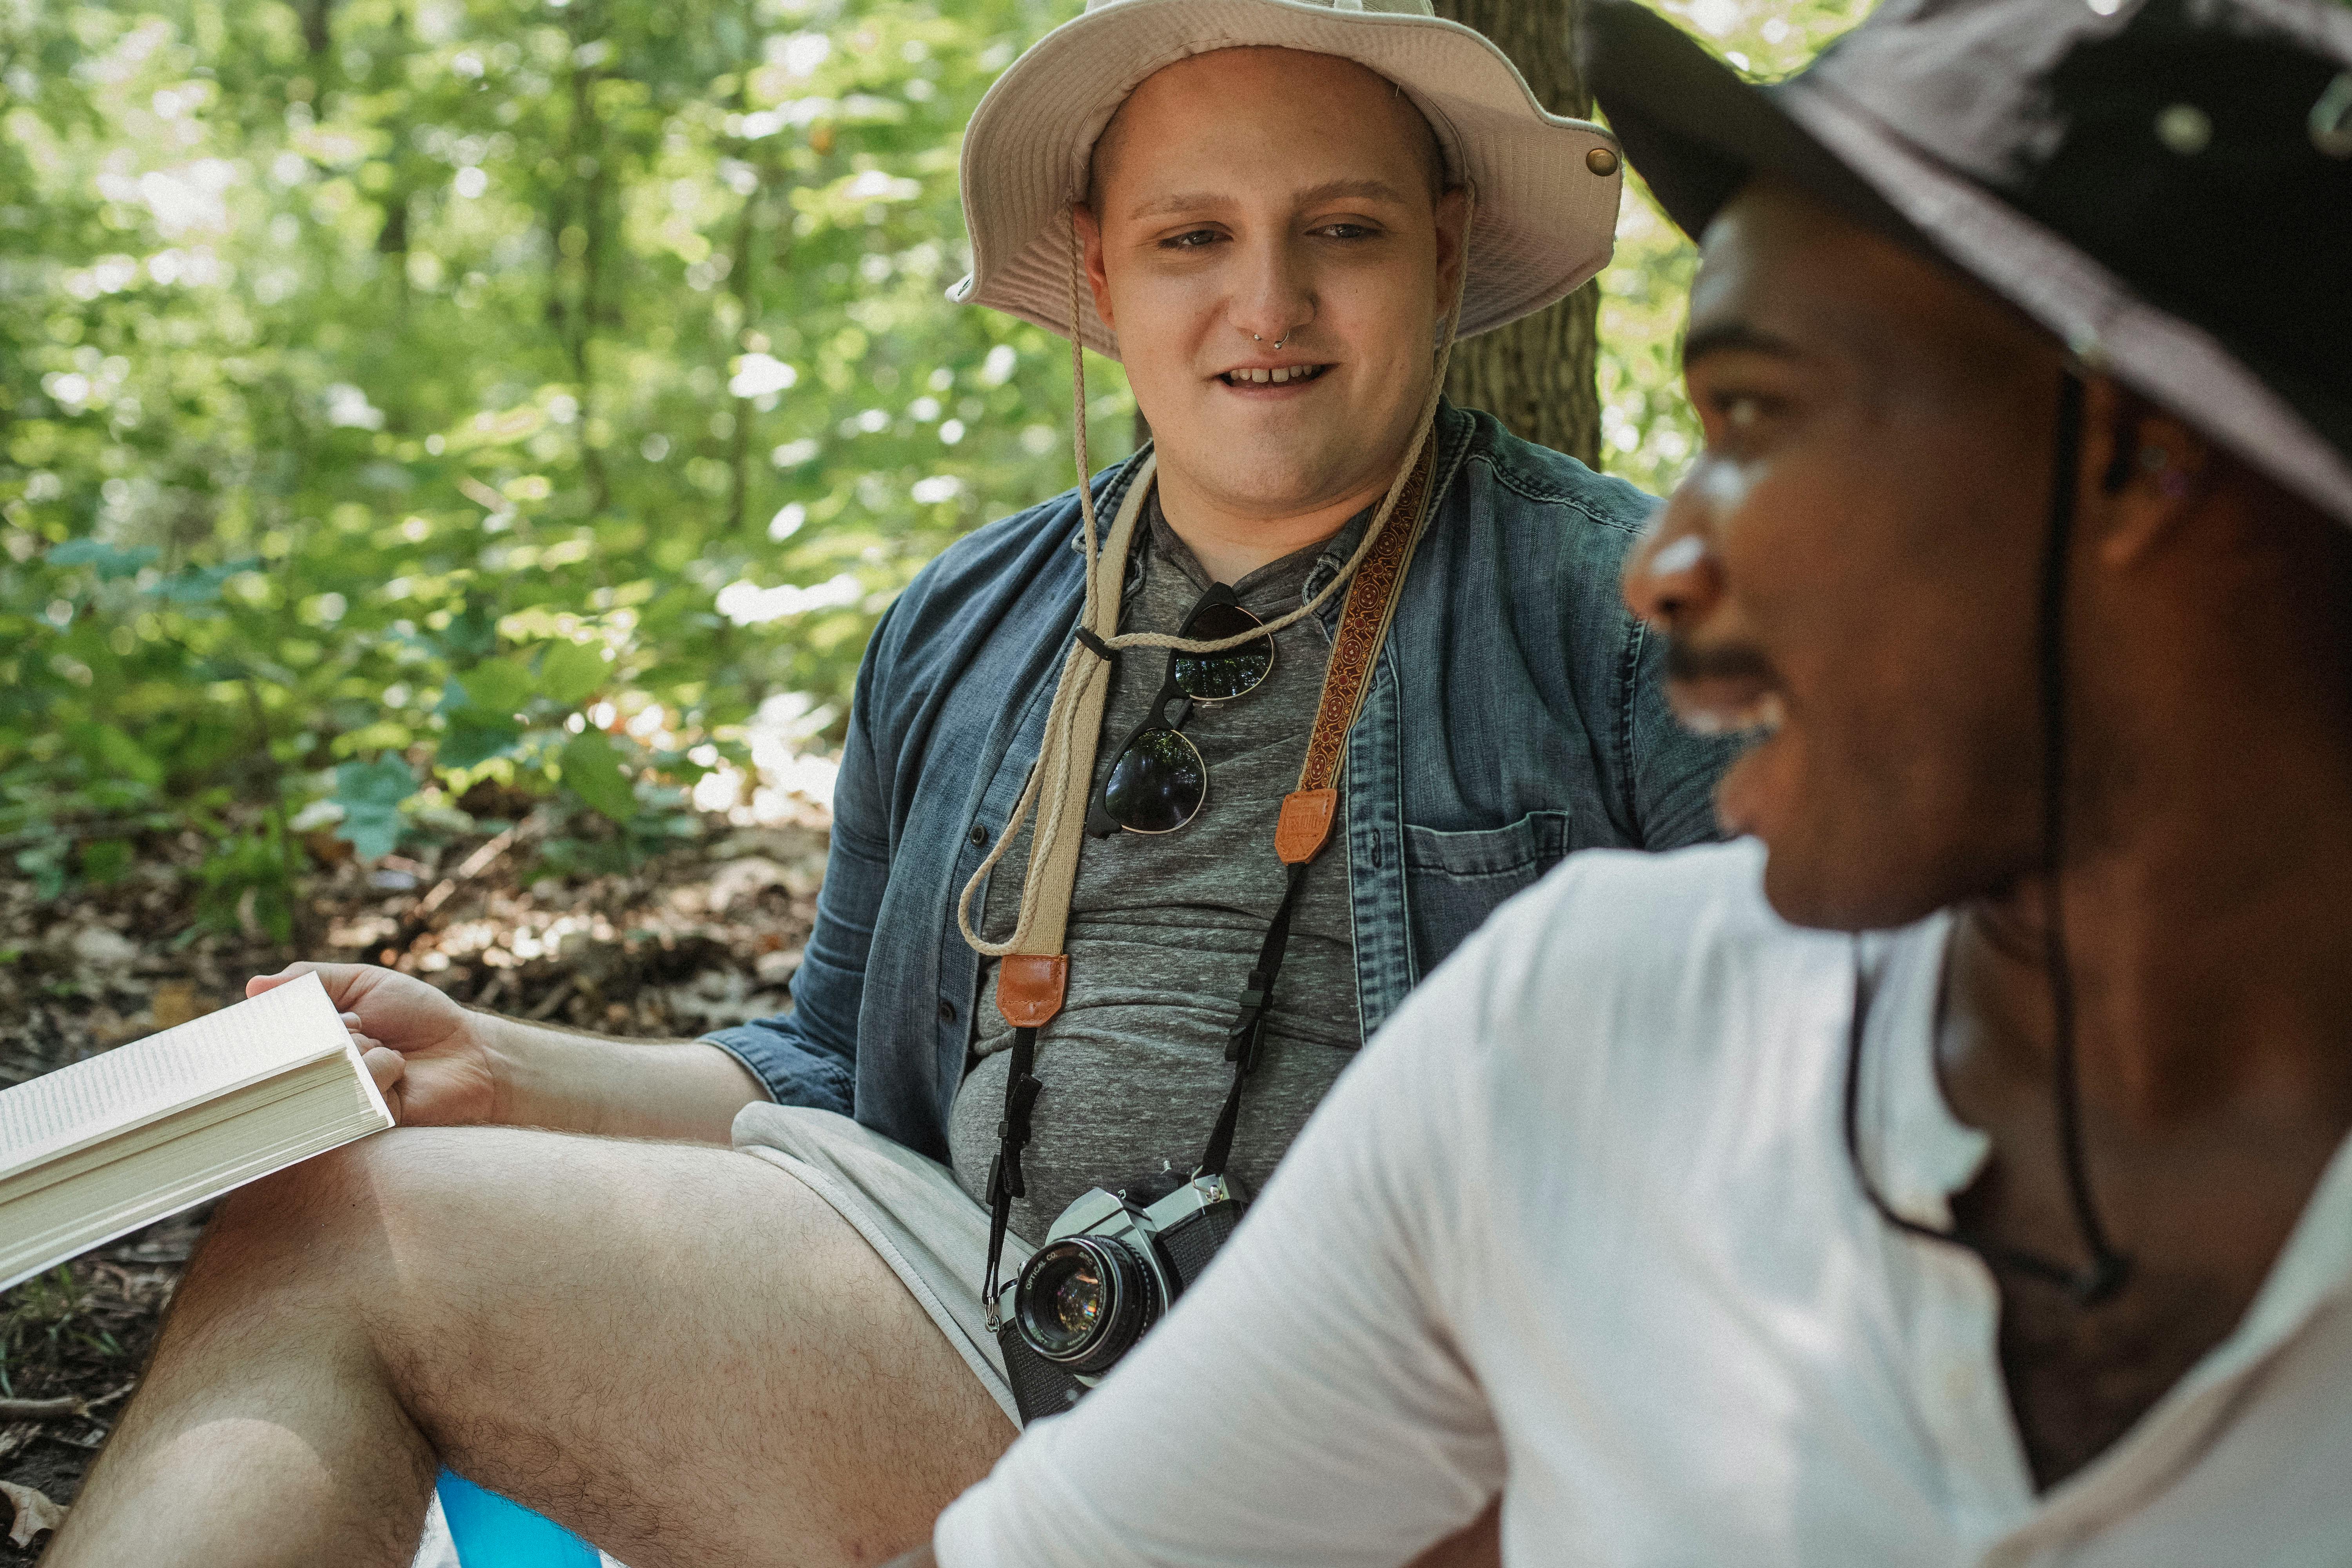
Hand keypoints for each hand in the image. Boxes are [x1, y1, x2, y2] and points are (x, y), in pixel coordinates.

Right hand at [246, 963, 499, 1126]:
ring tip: (382, 1043)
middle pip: (286, 1056)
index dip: (276, 1024)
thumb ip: (313, 981)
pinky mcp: (359, 1120)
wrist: (470, 1052)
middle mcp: (316, 1072)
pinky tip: (398, 1066)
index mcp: (311, 1040)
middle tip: (358, 1024)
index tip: (287, 1015)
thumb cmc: (419, 1016)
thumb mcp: (366, 984)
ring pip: (318, 1069)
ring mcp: (335, 1098)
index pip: (270, 1036)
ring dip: (356, 1046)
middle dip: (323, 1030)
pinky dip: (377, 1067)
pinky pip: (350, 1089)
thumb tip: (254, 986)